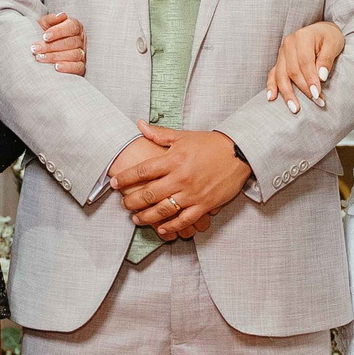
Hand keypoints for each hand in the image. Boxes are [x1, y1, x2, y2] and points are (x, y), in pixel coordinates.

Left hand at [32, 12, 85, 74]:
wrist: (42, 50)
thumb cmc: (44, 35)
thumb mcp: (45, 24)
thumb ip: (52, 19)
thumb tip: (61, 15)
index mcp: (75, 26)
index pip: (71, 27)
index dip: (58, 32)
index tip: (45, 36)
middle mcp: (81, 39)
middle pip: (70, 42)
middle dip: (51, 46)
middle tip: (35, 48)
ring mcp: (82, 53)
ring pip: (73, 55)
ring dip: (55, 56)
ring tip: (40, 57)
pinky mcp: (81, 66)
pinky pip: (78, 67)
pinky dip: (67, 67)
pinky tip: (56, 67)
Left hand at [114, 122, 252, 238]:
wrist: (239, 153)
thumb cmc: (210, 144)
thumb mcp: (184, 136)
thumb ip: (160, 134)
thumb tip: (139, 125)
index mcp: (173, 159)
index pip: (142, 171)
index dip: (125, 178)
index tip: (115, 183)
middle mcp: (180, 178)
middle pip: (148, 193)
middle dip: (131, 201)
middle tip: (124, 204)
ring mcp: (192, 193)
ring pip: (162, 210)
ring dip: (146, 217)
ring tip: (136, 218)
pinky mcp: (204, 205)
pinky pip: (183, 220)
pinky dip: (171, 227)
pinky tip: (161, 229)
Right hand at [263, 22, 344, 112]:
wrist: (322, 31)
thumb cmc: (329, 38)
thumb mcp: (334, 44)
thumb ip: (327, 60)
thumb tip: (321, 77)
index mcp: (302, 36)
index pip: (304, 62)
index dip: (310, 79)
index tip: (317, 94)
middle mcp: (289, 43)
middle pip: (292, 70)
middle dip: (303, 89)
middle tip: (316, 102)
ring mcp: (282, 52)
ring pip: (281, 75)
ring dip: (287, 93)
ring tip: (294, 108)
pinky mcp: (280, 60)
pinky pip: (272, 74)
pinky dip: (271, 86)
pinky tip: (271, 98)